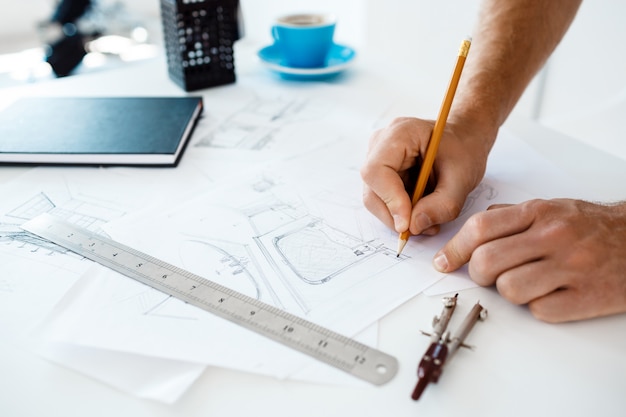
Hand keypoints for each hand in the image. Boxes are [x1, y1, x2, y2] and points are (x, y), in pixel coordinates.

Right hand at [360, 117, 491, 235]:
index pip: (376, 171)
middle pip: (372, 190)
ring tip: (427, 220)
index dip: (389, 200)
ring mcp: (377, 158)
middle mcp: (380, 144)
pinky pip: (382, 200)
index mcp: (399, 134)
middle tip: (422, 228)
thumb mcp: (463, 177)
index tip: (408, 223)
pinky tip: (421, 210)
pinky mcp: (380, 173)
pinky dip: (400, 213)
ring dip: (398, 216)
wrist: (464, 139)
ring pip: (375, 199)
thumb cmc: (463, 149)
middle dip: (394, 215)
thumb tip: (414, 226)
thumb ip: (442, 205)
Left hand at [433, 199, 625, 321]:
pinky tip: (549, 294)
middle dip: (477, 273)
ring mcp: (571, 267)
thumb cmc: (590, 226)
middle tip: (486, 274)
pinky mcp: (586, 297)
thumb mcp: (551, 208)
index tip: (443, 262)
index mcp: (539, 212)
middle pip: (486, 261)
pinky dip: (537, 306)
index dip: (453, 249)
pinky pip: (539, 310)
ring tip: (524, 283)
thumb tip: (471, 232)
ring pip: (509, 289)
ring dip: (508, 291)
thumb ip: (510, 217)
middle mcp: (553, 236)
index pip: (479, 228)